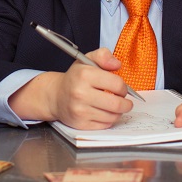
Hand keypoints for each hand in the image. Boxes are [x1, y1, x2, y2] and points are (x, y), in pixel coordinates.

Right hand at [8, 48, 133, 128]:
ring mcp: (80, 111)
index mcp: (84, 75)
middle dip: (126, 103)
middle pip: (117, 104)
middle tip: (124, 101)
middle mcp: (81, 93)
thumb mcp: (86, 60)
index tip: (121, 88)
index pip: (117, 84)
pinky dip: (109, 119)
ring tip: (114, 106)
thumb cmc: (75, 78)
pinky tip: (104, 113)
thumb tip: (117, 64)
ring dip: (118, 112)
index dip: (123, 87)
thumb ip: (103, 56)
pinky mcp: (81, 124)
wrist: (56, 96)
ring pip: (113, 116)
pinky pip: (105, 125)